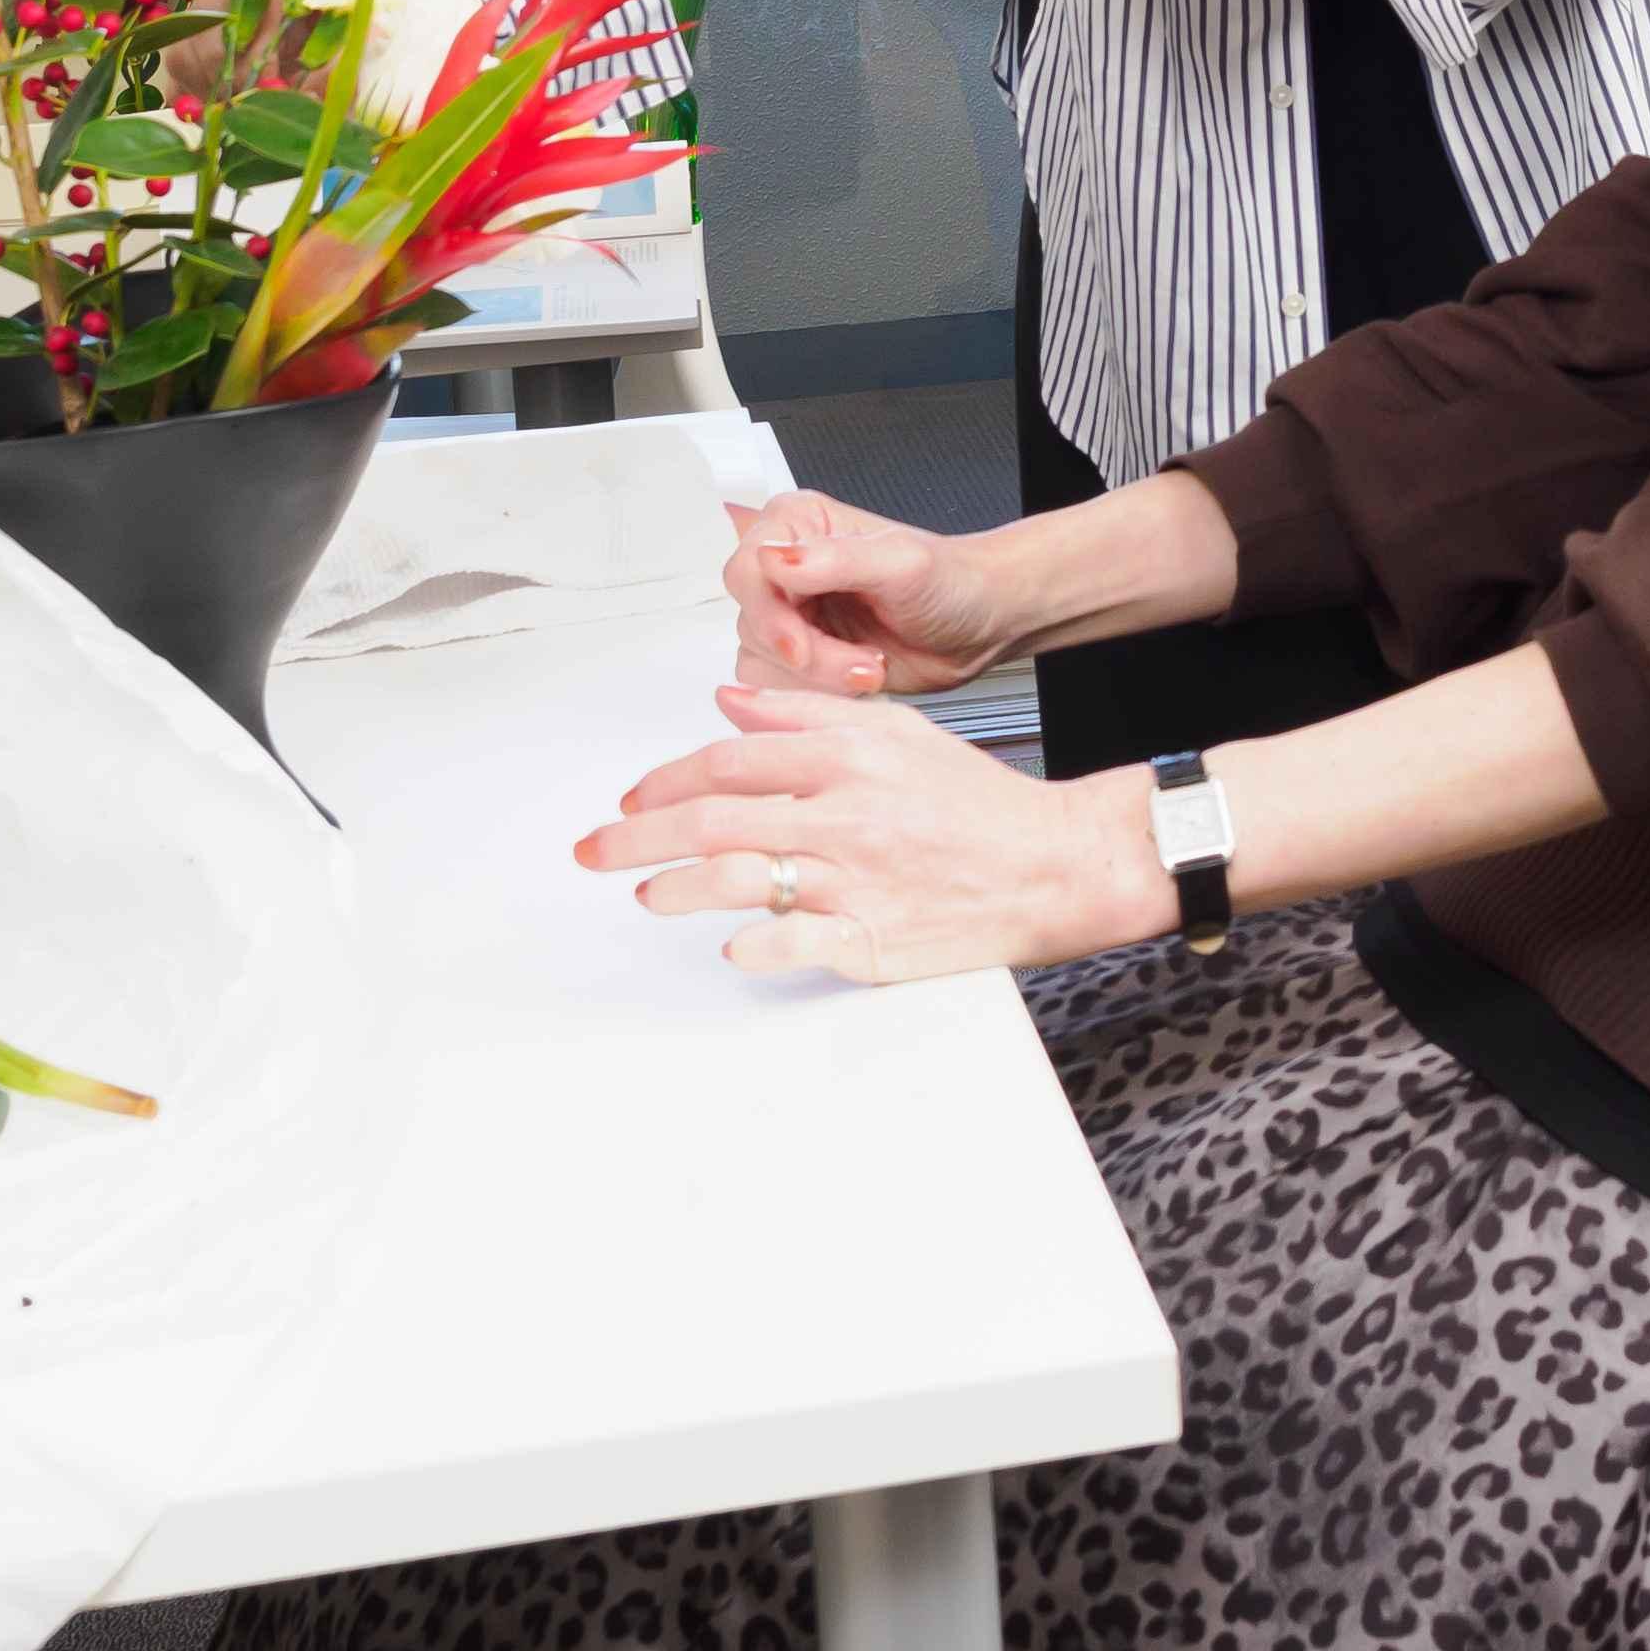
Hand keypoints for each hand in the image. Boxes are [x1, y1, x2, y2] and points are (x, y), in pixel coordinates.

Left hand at [576, 688, 1167, 981]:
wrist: (1054, 863)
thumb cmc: (975, 803)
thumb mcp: (895, 732)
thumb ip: (807, 714)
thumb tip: (728, 705)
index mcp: (848, 757)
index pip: (730, 759)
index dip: (666, 779)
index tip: (632, 800)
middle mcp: (844, 815)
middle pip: (714, 817)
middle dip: (637, 834)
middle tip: (594, 850)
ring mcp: (856, 880)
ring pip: (737, 877)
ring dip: (675, 888)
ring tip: (646, 895)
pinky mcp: (872, 939)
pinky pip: (790, 943)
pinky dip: (750, 945)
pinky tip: (729, 945)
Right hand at [727, 493, 1018, 699]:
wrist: (979, 625)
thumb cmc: (952, 582)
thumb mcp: (901, 563)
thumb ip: (836, 559)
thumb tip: (775, 559)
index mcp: (800, 524)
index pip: (746, 569)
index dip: (769, 614)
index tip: (802, 645)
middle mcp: (788, 568)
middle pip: (753, 621)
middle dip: (808, 655)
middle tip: (862, 665)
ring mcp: (792, 614)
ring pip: (761, 660)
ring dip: (817, 678)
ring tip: (870, 669)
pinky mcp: (801, 657)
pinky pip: (775, 686)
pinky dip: (816, 695)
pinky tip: (858, 681)